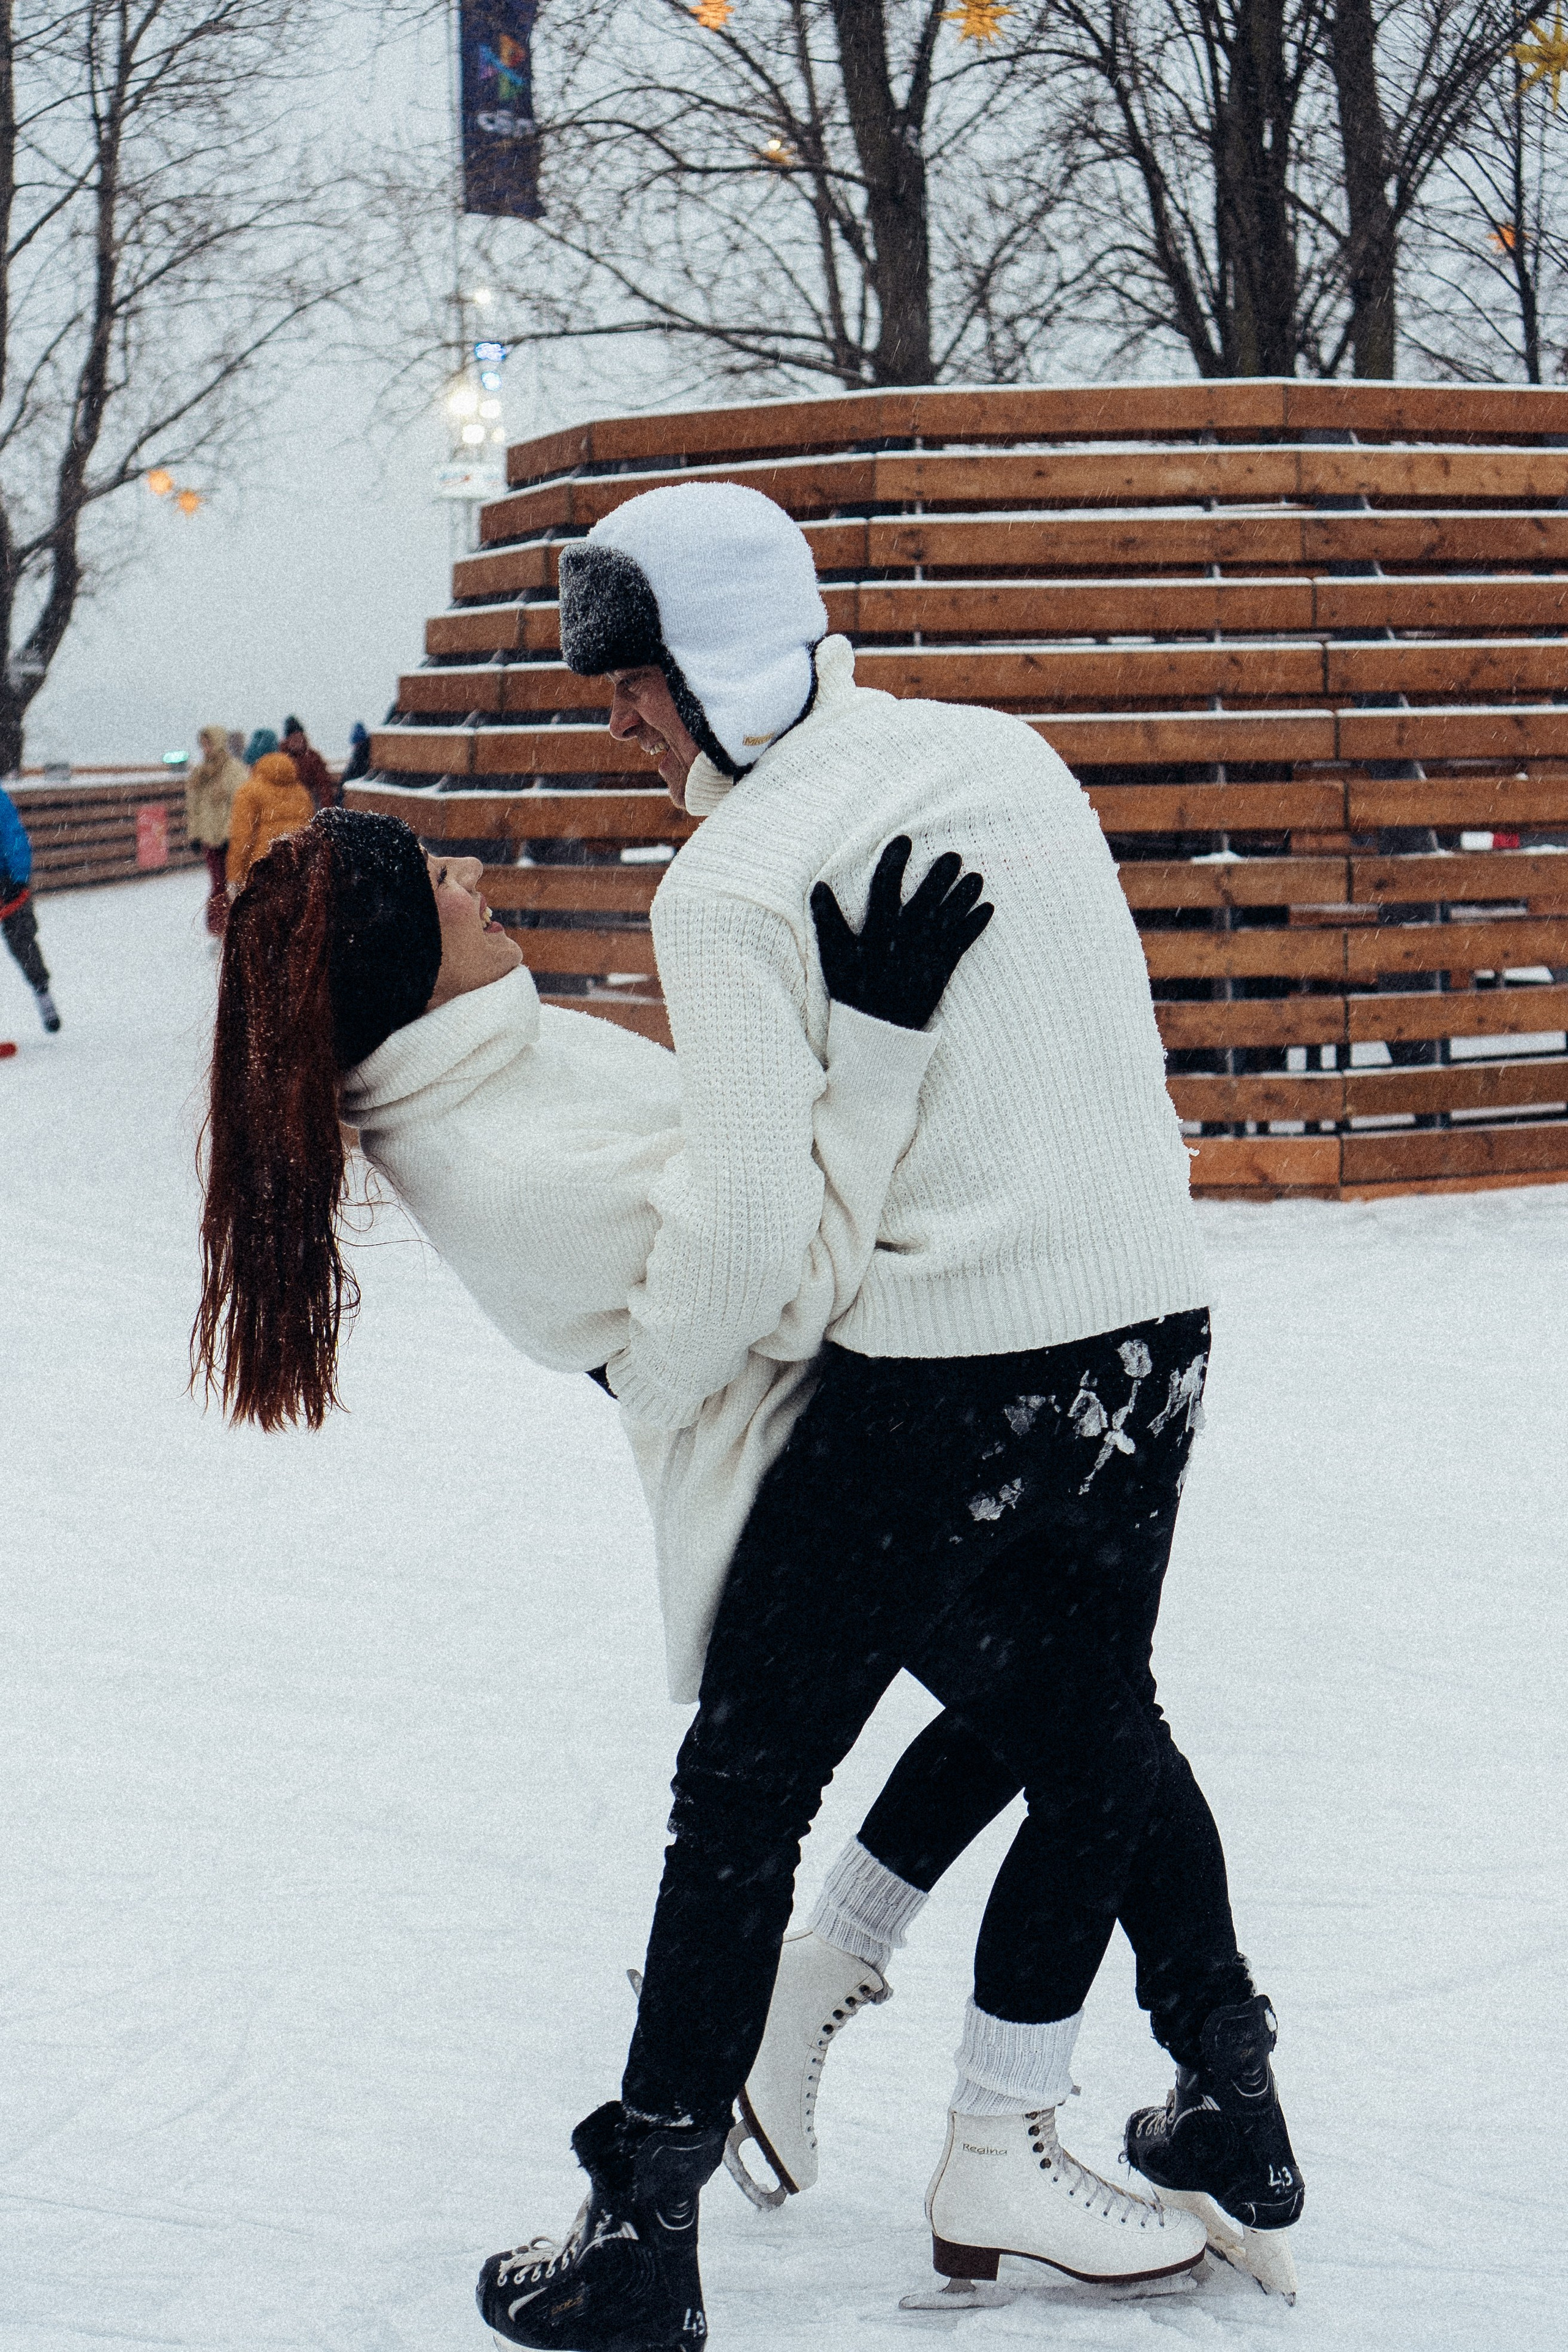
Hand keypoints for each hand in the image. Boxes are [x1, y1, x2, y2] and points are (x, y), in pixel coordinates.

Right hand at [811, 836, 993, 1031]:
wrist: (877, 1033)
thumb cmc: (853, 991)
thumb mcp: (834, 957)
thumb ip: (828, 921)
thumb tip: (820, 885)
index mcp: (876, 933)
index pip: (885, 888)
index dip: (894, 861)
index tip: (904, 840)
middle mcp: (903, 941)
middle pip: (924, 900)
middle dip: (940, 877)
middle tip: (953, 856)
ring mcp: (924, 956)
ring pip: (948, 919)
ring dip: (963, 897)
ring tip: (977, 877)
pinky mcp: (941, 971)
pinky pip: (961, 944)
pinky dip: (975, 925)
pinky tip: (988, 908)